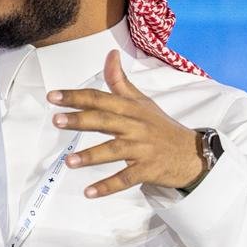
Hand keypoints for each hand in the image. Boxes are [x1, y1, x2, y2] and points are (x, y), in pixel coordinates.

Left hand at [48, 50, 202, 197]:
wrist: (192, 153)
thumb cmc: (161, 126)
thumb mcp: (142, 102)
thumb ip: (120, 81)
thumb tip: (110, 54)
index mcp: (131, 109)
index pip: (101, 99)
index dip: (77, 97)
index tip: (53, 96)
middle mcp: (136, 126)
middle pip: (105, 121)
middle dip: (80, 120)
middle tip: (57, 120)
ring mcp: (142, 149)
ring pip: (114, 151)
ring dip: (91, 156)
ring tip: (69, 161)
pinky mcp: (148, 170)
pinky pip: (126, 178)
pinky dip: (108, 186)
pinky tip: (89, 192)